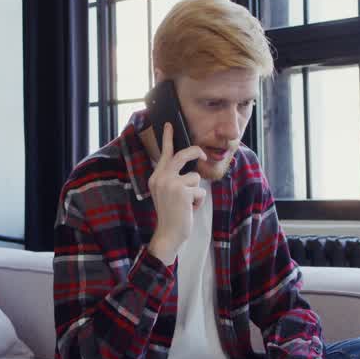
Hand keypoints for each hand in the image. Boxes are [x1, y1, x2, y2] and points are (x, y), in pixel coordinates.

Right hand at [147, 123, 205, 263]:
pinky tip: (189, 210)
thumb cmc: (171, 214)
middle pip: (182, 155)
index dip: (167, 138)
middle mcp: (161, 177)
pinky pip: (200, 191)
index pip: (164, 154)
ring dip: (196, 192)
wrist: (168, 234)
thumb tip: (190, 169)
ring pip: (195, 177)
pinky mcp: (182, 191)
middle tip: (203, 153)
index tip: (169, 124)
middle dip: (195, 152)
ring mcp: (171, 183)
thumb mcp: (167, 194)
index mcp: (156, 177)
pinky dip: (198, 202)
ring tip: (187, 204)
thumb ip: (173, 179)